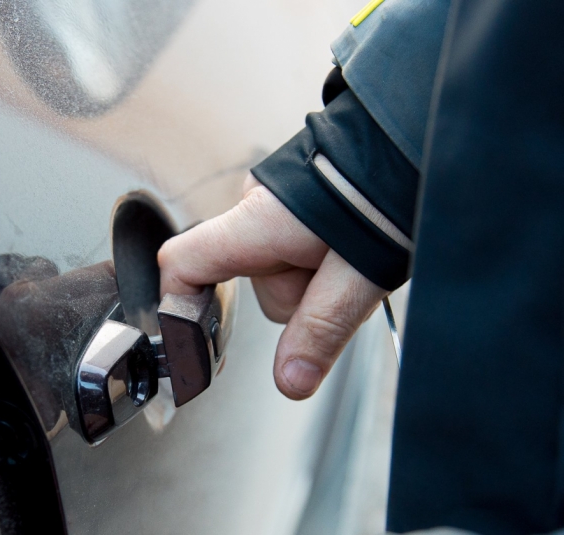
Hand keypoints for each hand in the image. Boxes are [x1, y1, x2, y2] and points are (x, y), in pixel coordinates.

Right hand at [158, 175, 386, 399]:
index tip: (197, 342)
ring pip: (280, 270)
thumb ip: (321, 328)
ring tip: (358, 259)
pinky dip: (322, 261)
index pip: (184, 262)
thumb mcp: (359, 273)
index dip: (180, 307)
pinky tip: (352, 249)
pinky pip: (295, 248)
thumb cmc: (390, 190)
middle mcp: (258, 207)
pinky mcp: (298, 202)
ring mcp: (278, 203)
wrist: (419, 138)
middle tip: (346, 283)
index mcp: (258, 222)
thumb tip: (290, 382)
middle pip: (253, 282)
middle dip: (299, 299)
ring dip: (316, 280)